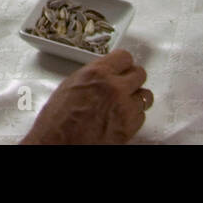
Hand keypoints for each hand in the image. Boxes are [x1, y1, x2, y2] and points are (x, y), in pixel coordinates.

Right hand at [22, 49, 150, 143]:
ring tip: (124, 102)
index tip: (122, 67)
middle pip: (140, 74)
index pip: (124, 57)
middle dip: (132, 79)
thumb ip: (92, 77)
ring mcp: (124, 108)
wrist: (58, 145)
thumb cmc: (57, 121)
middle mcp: (114, 87)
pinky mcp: (129, 127)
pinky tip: (121, 117)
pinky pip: (142, 116)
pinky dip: (134, 116)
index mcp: (96, 73)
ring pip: (145, 95)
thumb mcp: (70, 86)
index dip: (123, 63)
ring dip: (135, 97)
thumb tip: (104, 74)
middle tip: (125, 83)